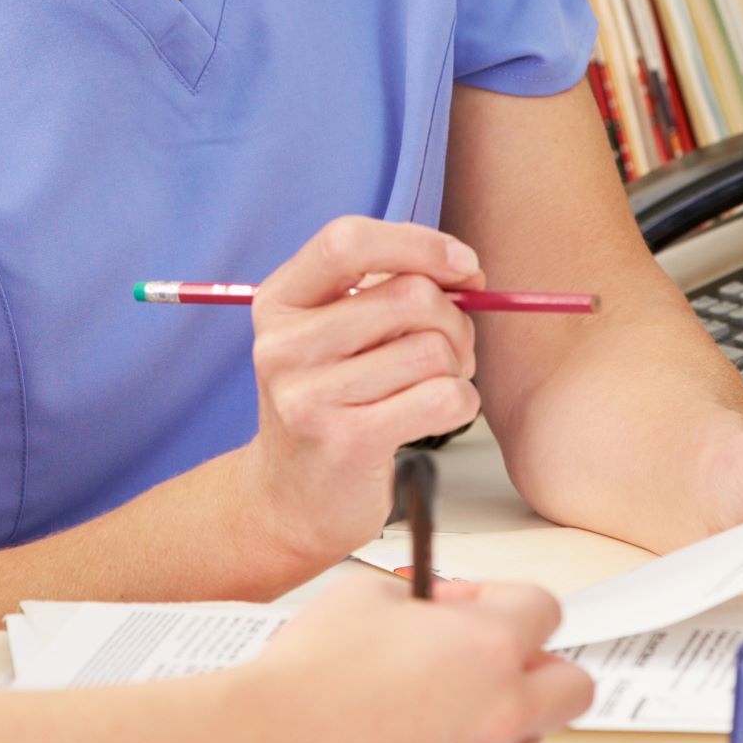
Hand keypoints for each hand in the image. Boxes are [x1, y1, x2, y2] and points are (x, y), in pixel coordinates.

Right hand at [233, 218, 487, 568]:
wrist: (288, 501)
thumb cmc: (328, 402)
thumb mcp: (330, 334)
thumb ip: (384, 290)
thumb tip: (464, 270)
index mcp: (279, 302)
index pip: (347, 241)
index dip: (418, 244)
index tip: (464, 267)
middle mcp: (283, 345)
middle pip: (409, 296)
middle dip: (455, 319)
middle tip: (452, 348)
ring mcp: (309, 397)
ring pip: (433, 349)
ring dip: (458, 366)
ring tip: (437, 384)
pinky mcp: (346, 443)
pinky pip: (443, 397)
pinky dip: (461, 401)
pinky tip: (438, 413)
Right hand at [233, 576, 592, 742]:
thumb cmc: (308, 671)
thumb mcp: (366, 591)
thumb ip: (422, 594)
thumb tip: (436, 609)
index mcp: (487, 646)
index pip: (545, 610)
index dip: (502, 598)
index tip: (462, 603)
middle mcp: (499, 709)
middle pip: (572, 684)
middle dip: (536, 661)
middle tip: (486, 652)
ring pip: (531, 732)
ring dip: (504, 708)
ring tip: (441, 693)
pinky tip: (412, 733)